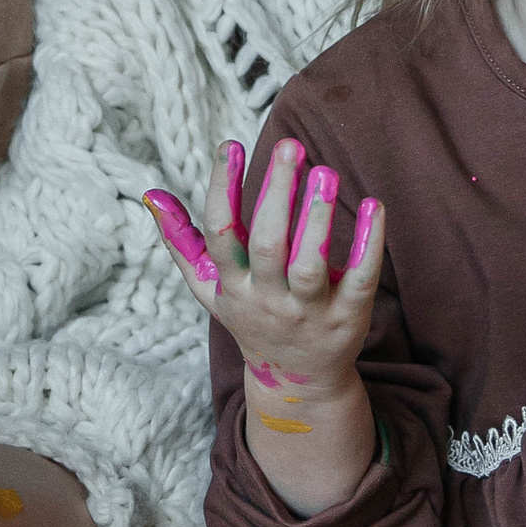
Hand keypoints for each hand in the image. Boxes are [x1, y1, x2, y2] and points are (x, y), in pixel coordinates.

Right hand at [145, 135, 385, 433]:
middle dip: (277, 194)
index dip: (221, 188)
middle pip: (268, 244)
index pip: (221, 233)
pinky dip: (369, 245)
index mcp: (234, 285)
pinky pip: (360, 279)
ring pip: (309, 265)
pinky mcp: (348, 317)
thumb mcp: (210, 288)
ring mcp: (309, 311)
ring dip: (316, 218)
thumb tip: (151, 193)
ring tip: (325, 172)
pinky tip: (375, 207)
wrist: (297, 381)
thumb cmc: (252, 318)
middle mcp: (268, 298)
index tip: (230, 145)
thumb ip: (181, 241)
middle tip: (291, 145)